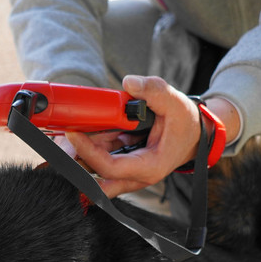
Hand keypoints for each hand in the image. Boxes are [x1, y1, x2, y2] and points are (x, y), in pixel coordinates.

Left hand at [63, 76, 220, 197]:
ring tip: (73, 130)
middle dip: (78, 160)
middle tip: (65, 136)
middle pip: (96, 179)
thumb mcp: (175, 102)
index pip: (110, 167)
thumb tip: (130, 82)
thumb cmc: (186, 123)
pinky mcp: (122, 167)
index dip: (88, 151)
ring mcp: (128, 176)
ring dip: (82, 153)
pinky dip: (91, 148)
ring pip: (95, 173)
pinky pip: (100, 163)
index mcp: (149, 167)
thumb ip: (154, 90)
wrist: (195, 135)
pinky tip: (86, 131)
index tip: (73, 132)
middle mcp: (136, 177)